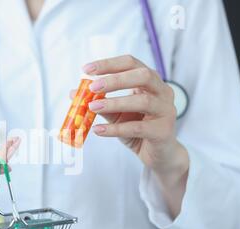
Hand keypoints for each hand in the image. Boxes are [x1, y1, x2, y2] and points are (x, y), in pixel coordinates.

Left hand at [79, 55, 189, 216]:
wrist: (158, 154)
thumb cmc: (137, 128)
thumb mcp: (116, 113)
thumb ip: (99, 102)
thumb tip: (73, 93)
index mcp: (150, 82)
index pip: (131, 63)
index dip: (109, 64)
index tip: (86, 68)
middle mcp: (162, 92)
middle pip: (143, 76)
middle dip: (115, 79)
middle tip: (92, 86)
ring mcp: (166, 111)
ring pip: (143, 102)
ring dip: (114, 103)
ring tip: (92, 107)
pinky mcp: (162, 132)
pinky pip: (138, 128)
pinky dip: (116, 129)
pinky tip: (98, 130)